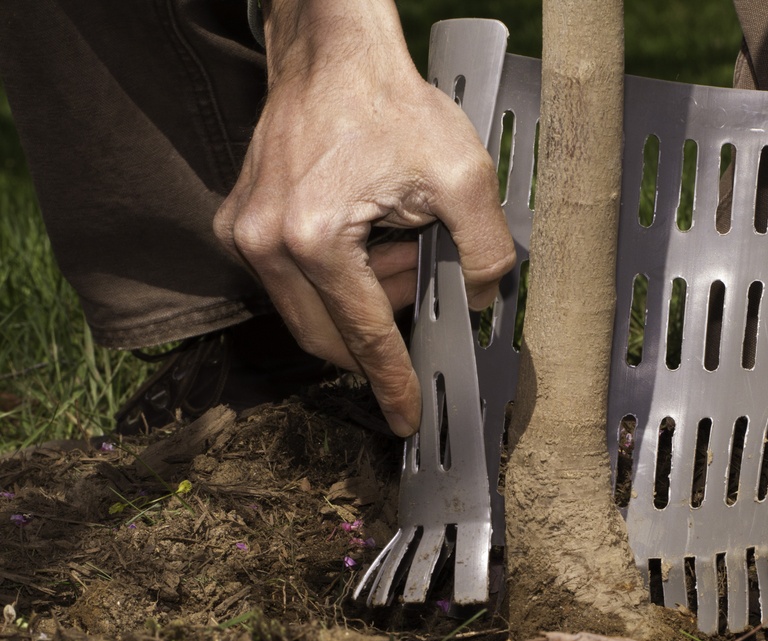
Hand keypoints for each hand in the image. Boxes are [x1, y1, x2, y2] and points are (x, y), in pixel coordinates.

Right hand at [214, 0, 514, 435]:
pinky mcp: (239, 227)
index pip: (363, 337)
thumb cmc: (388, 103)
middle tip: (417, 273)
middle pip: (330, 335)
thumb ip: (486, 250)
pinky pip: (292, 283)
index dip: (392, 382)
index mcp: (314, 239)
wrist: (331, 54)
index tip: (405, 417)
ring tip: (393, 235)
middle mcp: (265, 245)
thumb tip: (480, 301)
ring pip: (311, 311)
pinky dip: (335, 275)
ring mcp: (244, 236)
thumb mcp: (463, 174)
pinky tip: (365, 228)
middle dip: (382, 322)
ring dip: (360, 295)